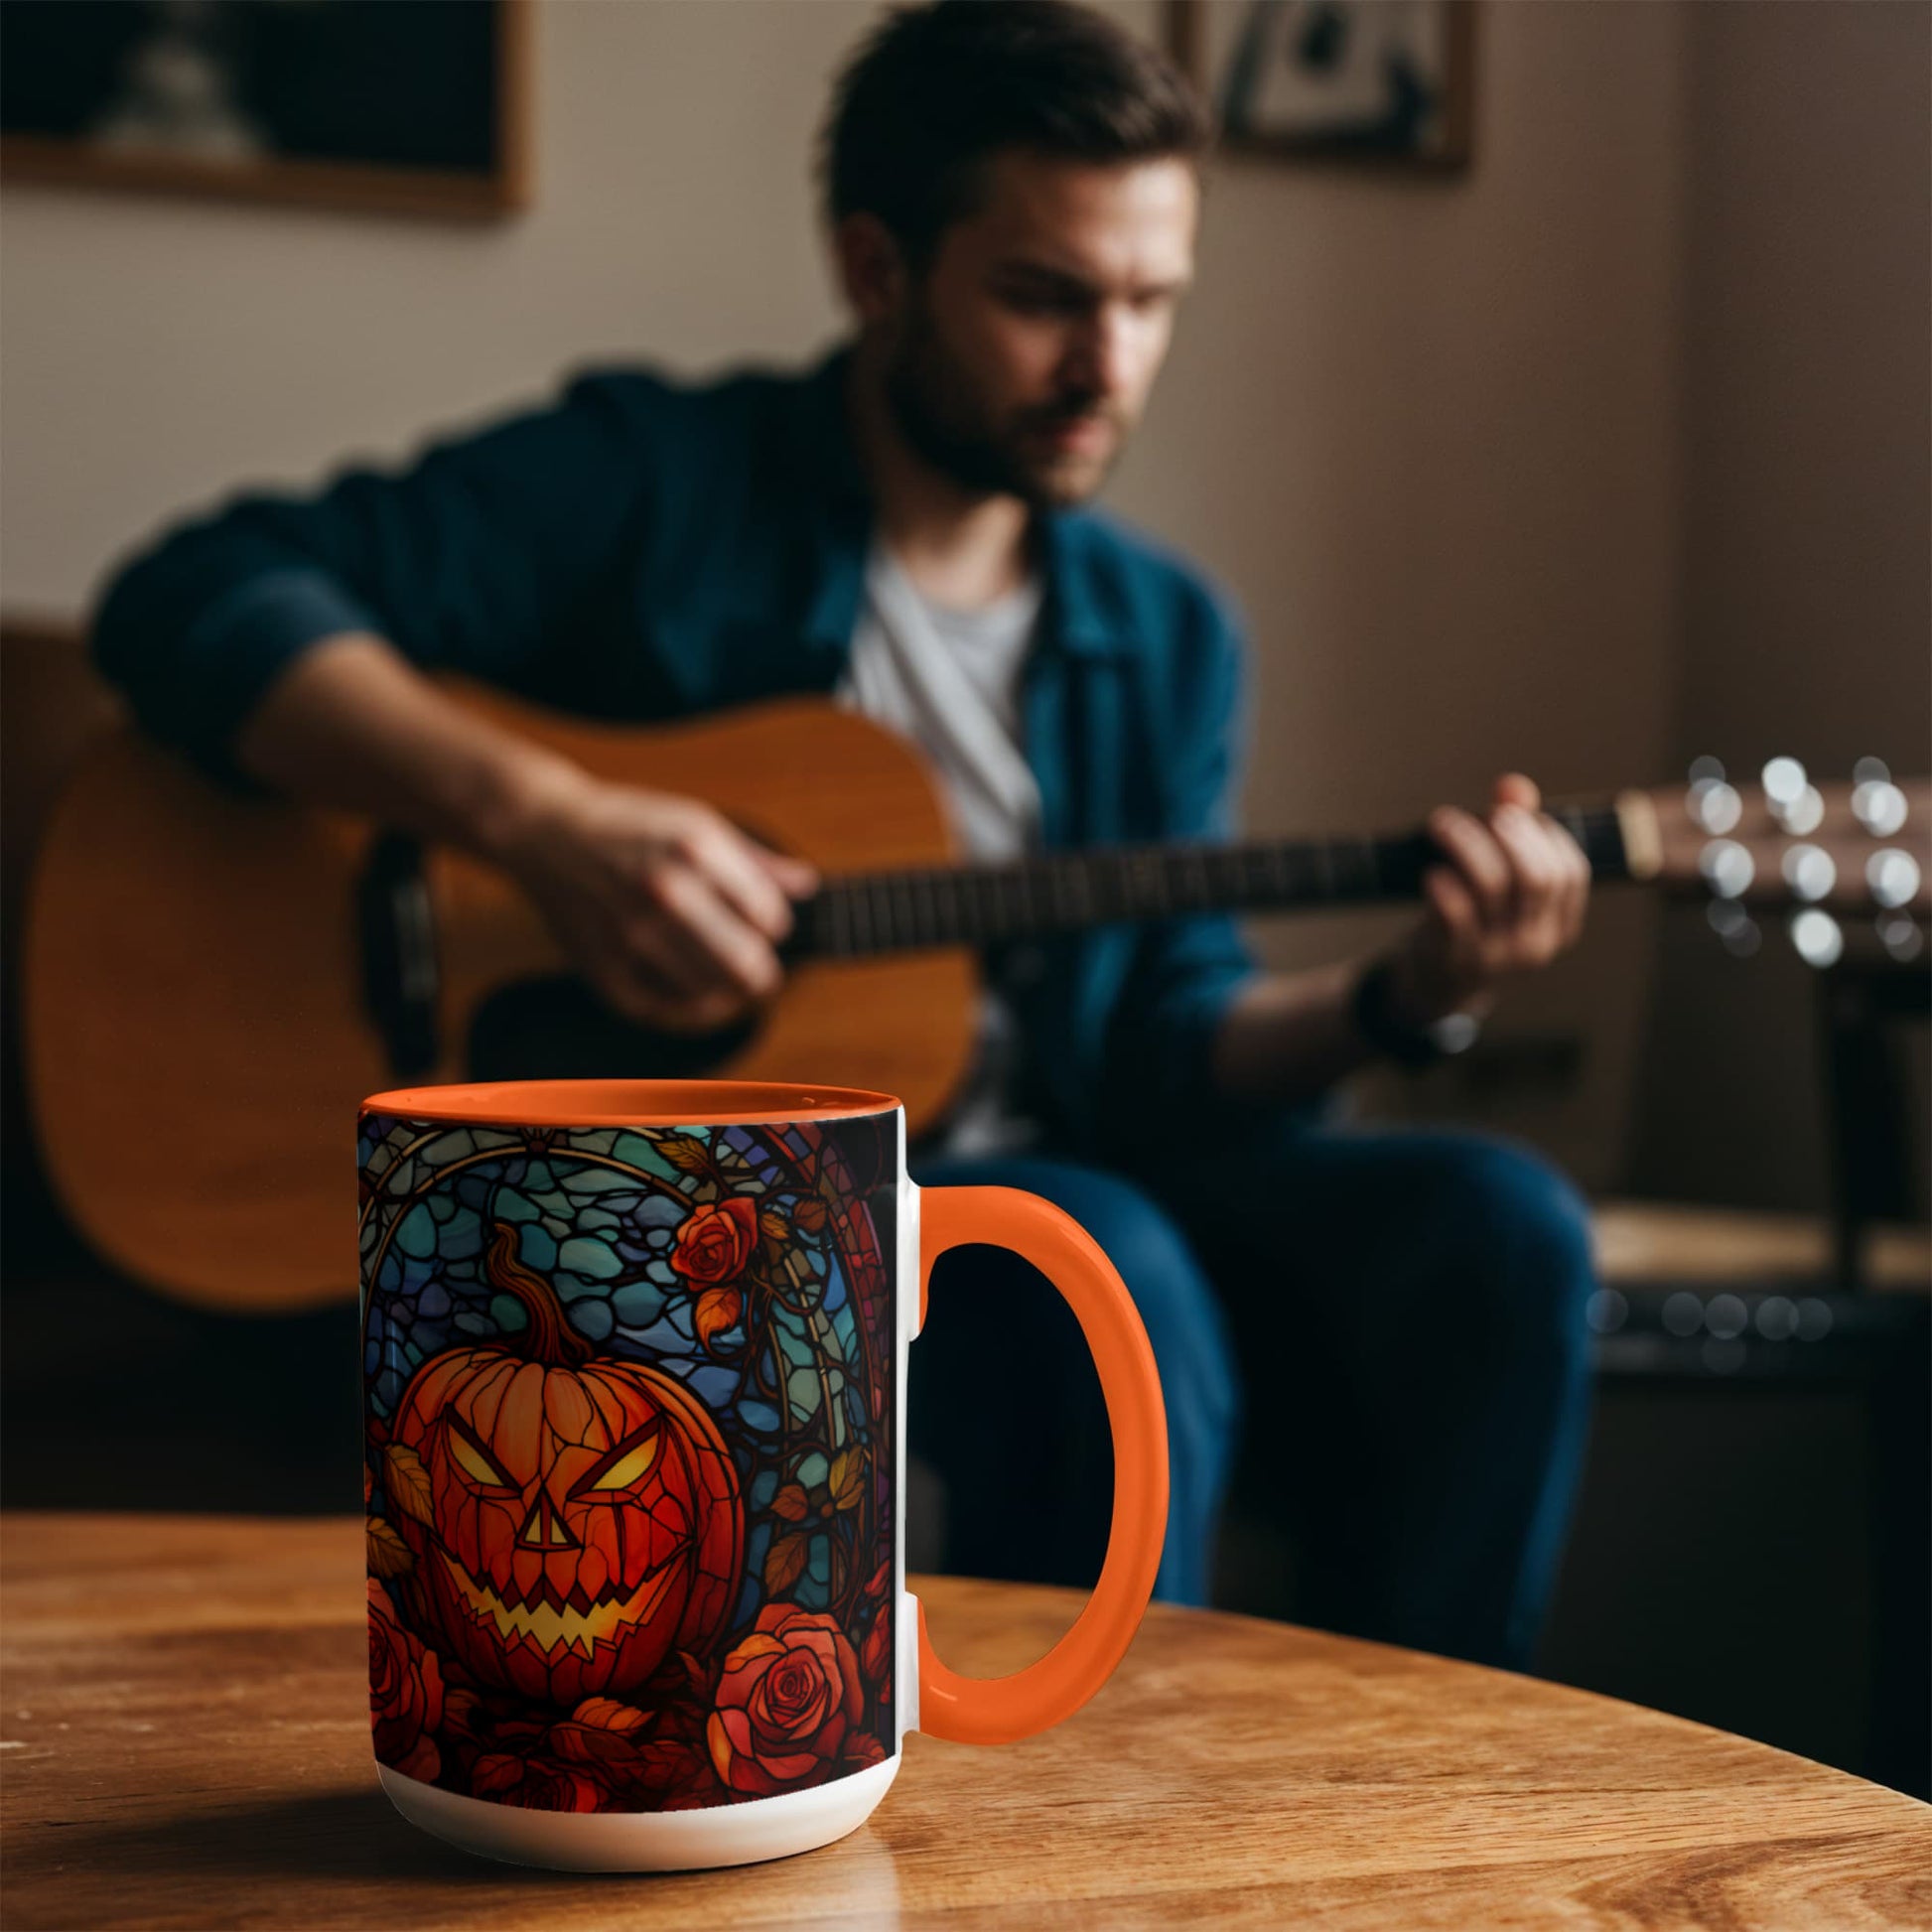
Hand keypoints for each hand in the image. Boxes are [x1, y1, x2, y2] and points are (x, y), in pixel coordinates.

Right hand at [490, 763, 817, 1032]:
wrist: (546, 832)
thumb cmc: (629, 825)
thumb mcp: (695, 821)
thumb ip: (754, 860)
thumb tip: (807, 886)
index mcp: (695, 848)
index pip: (770, 917)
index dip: (774, 925)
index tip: (762, 923)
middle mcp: (665, 891)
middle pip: (748, 965)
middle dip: (763, 973)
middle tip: (759, 970)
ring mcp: (633, 934)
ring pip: (714, 994)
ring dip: (730, 995)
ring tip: (727, 983)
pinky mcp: (606, 968)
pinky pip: (669, 1012)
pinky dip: (694, 1013)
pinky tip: (700, 999)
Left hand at [1385, 774, 1589, 1026]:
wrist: (1439, 987)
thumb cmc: (1475, 923)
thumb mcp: (1502, 887)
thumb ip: (1513, 834)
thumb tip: (1512, 786)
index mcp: (1559, 926)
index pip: (1571, 872)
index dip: (1544, 835)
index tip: (1512, 816)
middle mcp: (1535, 943)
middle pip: (1536, 876)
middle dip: (1510, 834)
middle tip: (1483, 814)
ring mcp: (1495, 955)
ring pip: (1491, 886)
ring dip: (1465, 843)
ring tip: (1442, 824)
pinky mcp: (1454, 959)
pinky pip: (1453, 914)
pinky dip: (1442, 884)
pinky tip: (1431, 871)